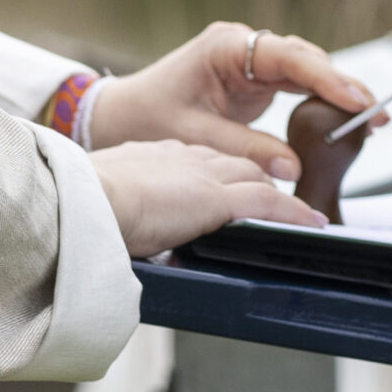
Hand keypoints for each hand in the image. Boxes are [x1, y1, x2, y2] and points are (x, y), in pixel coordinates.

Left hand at [87, 21, 385, 181]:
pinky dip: (318, 100)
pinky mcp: (252, 79)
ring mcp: (249, 61)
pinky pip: (295, 85)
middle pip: (306, 60)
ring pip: (306, 70)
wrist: (118, 115)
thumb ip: (247, 150)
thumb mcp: (195, 137)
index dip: (328, 79)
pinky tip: (342, 119)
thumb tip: (294, 168)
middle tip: (378, 115)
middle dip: (343, 86)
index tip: (357, 100)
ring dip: (336, 93)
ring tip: (371, 120)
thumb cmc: (147, 117)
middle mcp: (242, 47)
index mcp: (226, 47)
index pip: (289, 58)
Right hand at [90, 140, 325, 256]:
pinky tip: (311, 221)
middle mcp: (181, 158)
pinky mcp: (217, 199)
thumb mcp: (100, 201)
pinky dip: (293, 211)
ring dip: (276, 194)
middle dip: (253, 177)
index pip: (196, 159)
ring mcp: (202, 176)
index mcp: (150, 155)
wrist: (83, 198)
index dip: (216, 172)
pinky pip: (267, 203)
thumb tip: (115, 236)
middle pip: (231, 163)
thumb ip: (119, 211)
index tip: (220, 184)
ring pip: (253, 178)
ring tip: (297, 211)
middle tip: (270, 196)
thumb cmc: (79, 204)